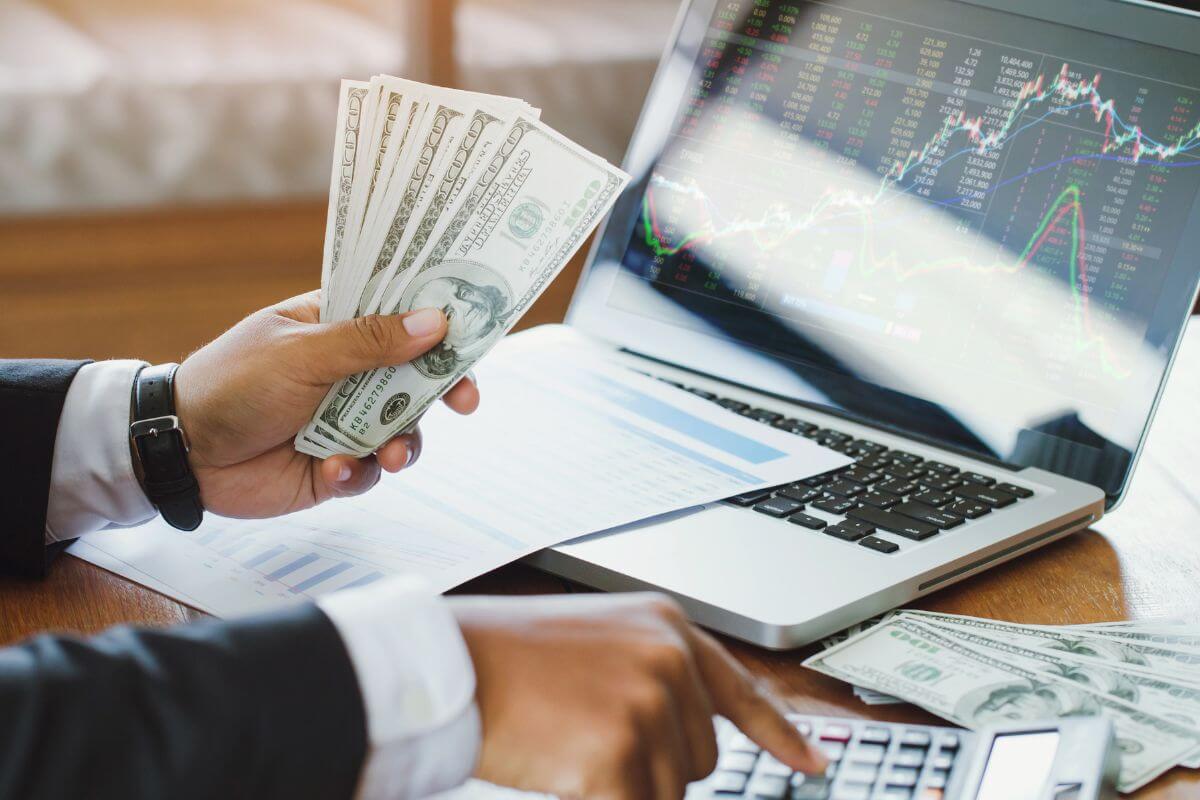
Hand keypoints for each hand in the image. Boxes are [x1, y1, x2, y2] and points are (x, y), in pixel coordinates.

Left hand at [172, 291, 479, 517]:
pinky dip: (359, 473)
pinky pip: (369, 471)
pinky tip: (334, 470)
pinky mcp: (335, 465)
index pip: (400, 316)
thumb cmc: (232, 383)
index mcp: (336, 327)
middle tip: (464, 401)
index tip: (473, 334)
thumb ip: (369, 341)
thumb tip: (434, 322)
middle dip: (442, 389)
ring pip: (402, 430)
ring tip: (388, 456)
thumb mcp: (302, 353)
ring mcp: (343, 420)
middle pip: (415, 375)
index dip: (439, 324)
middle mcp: (347, 372)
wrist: (182, 454)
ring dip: (404, 443)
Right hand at [451, 593, 825, 798]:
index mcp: (667, 626)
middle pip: (699, 758)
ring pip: (670, 793)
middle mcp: (668, 659)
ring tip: (567, 741)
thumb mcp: (598, 642)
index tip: (813, 764)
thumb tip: (691, 740)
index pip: (743, 691)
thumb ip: (654, 677)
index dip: (782, 734)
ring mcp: (646, 705)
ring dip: (624, 787)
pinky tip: (561, 769)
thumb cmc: (510, 656)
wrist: (449, 662)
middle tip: (584, 733)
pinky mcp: (619, 754)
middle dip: (653, 765)